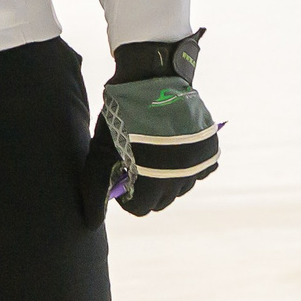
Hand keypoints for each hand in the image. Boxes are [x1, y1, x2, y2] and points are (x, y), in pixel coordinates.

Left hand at [82, 30, 218, 221]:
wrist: (151, 77)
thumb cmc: (121, 116)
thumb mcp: (100, 152)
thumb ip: (97, 189)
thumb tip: (91, 223)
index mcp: (151, 183)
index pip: (140, 209)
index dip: (126, 197)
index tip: (122, 178)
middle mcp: (179, 179)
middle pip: (162, 201)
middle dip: (147, 189)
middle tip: (136, 163)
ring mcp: (197, 165)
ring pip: (181, 187)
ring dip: (168, 177)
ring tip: (154, 151)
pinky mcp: (209, 150)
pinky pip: (201, 170)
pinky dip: (190, 163)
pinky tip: (176, 147)